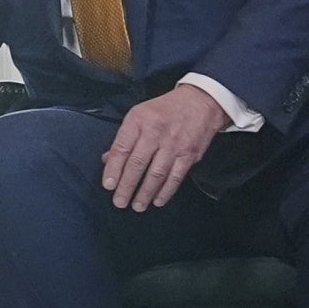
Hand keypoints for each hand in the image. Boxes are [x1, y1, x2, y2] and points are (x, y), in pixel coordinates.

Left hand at [101, 83, 230, 211]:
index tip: (108, 185)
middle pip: (137, 164)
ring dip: (145, 193)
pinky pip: (175, 177)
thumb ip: (124, 138)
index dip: (113, 169)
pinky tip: (157, 201)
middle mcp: (155, 132)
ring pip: (156, 174)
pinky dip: (165, 192)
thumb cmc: (165, 110)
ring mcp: (174, 144)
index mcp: (139, 120)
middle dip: (126, 186)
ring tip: (137, 206)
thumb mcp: (140, 115)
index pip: (122, 148)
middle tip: (119, 202)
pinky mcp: (189, 154)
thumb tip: (107, 160)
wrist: (201, 101)